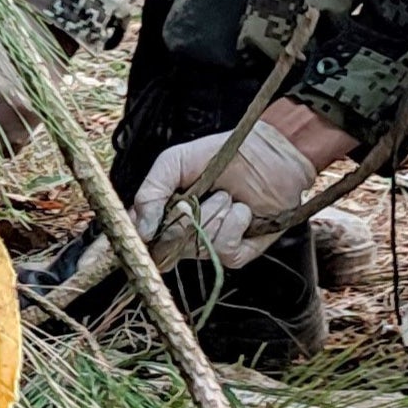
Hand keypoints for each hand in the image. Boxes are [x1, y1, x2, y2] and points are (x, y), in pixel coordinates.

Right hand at [129, 113, 322, 267]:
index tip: (133, 234)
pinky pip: (223, 250)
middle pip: (165, 248)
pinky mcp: (234, 254)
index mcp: (161, 212)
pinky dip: (234, 224)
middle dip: (184, 218)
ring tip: (227, 196)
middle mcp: (180, 234)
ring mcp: (207, 245)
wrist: (275, 154)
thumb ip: (153, 189)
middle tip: (197, 196)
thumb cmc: (228, 152)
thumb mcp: (179, 159)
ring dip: (215, 214)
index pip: (136, 237)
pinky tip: (243, 211)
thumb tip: (140, 229)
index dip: (132, 238)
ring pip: (196, 247)